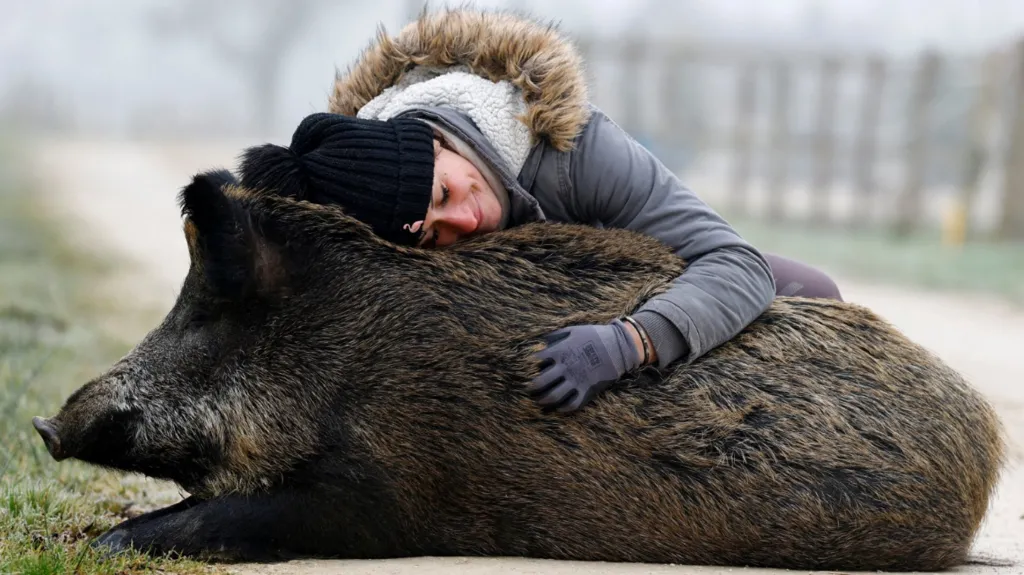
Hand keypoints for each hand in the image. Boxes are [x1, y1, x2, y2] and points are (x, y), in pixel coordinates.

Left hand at [526, 319, 641, 412]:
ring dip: (542, 400)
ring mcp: (576, 380)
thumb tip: (540, 342)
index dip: (528, 365)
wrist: (619, 346)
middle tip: (528, 389)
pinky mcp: (587, 390)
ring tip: (538, 400)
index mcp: (560, 351)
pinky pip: (571, 404)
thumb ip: (555, 336)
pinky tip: (557, 407)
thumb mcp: (573, 330)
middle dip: (531, 388)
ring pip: (553, 396)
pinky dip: (562, 408)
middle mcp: (566, 367)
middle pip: (540, 383)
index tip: (526, 367)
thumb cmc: (594, 336)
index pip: (536, 361)